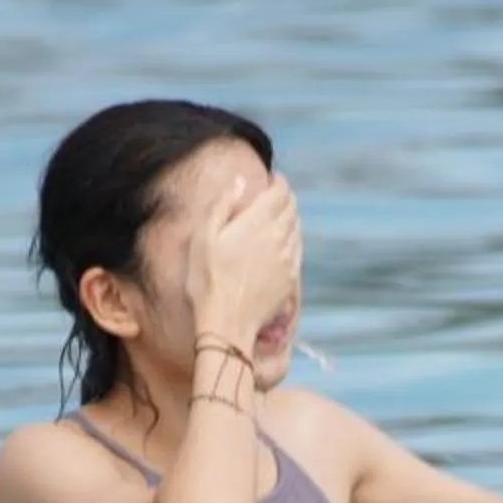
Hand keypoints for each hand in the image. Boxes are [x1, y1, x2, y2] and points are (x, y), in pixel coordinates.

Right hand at [185, 172, 301, 343]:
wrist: (227, 323)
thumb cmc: (208, 280)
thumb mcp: (204, 237)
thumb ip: (223, 205)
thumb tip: (240, 180)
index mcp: (258, 221)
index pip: (280, 192)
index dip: (279, 182)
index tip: (273, 179)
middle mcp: (278, 236)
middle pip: (291, 208)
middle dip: (285, 197)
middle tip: (276, 195)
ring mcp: (287, 258)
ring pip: (296, 228)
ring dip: (290, 217)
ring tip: (279, 215)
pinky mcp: (290, 277)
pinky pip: (298, 249)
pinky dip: (293, 238)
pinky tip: (284, 241)